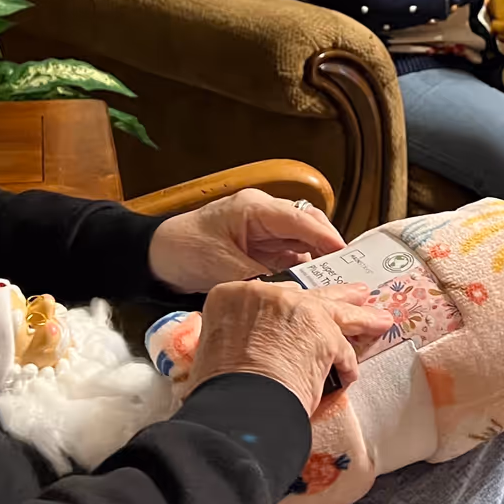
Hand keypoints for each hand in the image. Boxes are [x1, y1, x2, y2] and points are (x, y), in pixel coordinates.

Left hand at [148, 189, 345, 293]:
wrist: (156, 258)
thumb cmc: (184, 251)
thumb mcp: (221, 267)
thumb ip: (259, 278)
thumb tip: (291, 294)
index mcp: (255, 208)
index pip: (300, 220)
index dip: (325, 238)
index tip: (345, 256)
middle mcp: (265, 216)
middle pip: (309, 227)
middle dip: (329, 249)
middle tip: (347, 275)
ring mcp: (264, 233)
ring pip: (303, 244)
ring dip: (318, 263)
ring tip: (336, 285)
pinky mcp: (261, 250)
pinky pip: (290, 258)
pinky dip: (303, 272)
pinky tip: (313, 290)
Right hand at [186, 280, 393, 414]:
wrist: (238, 405)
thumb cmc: (220, 386)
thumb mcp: (214, 347)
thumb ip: (236, 335)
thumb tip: (243, 349)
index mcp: (232, 295)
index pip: (266, 296)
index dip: (284, 308)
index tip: (293, 312)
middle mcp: (267, 294)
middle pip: (306, 295)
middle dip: (333, 296)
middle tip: (353, 295)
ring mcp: (298, 309)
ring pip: (336, 311)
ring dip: (360, 317)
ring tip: (377, 319)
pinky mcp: (325, 333)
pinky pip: (343, 349)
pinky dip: (348, 364)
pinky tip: (352, 372)